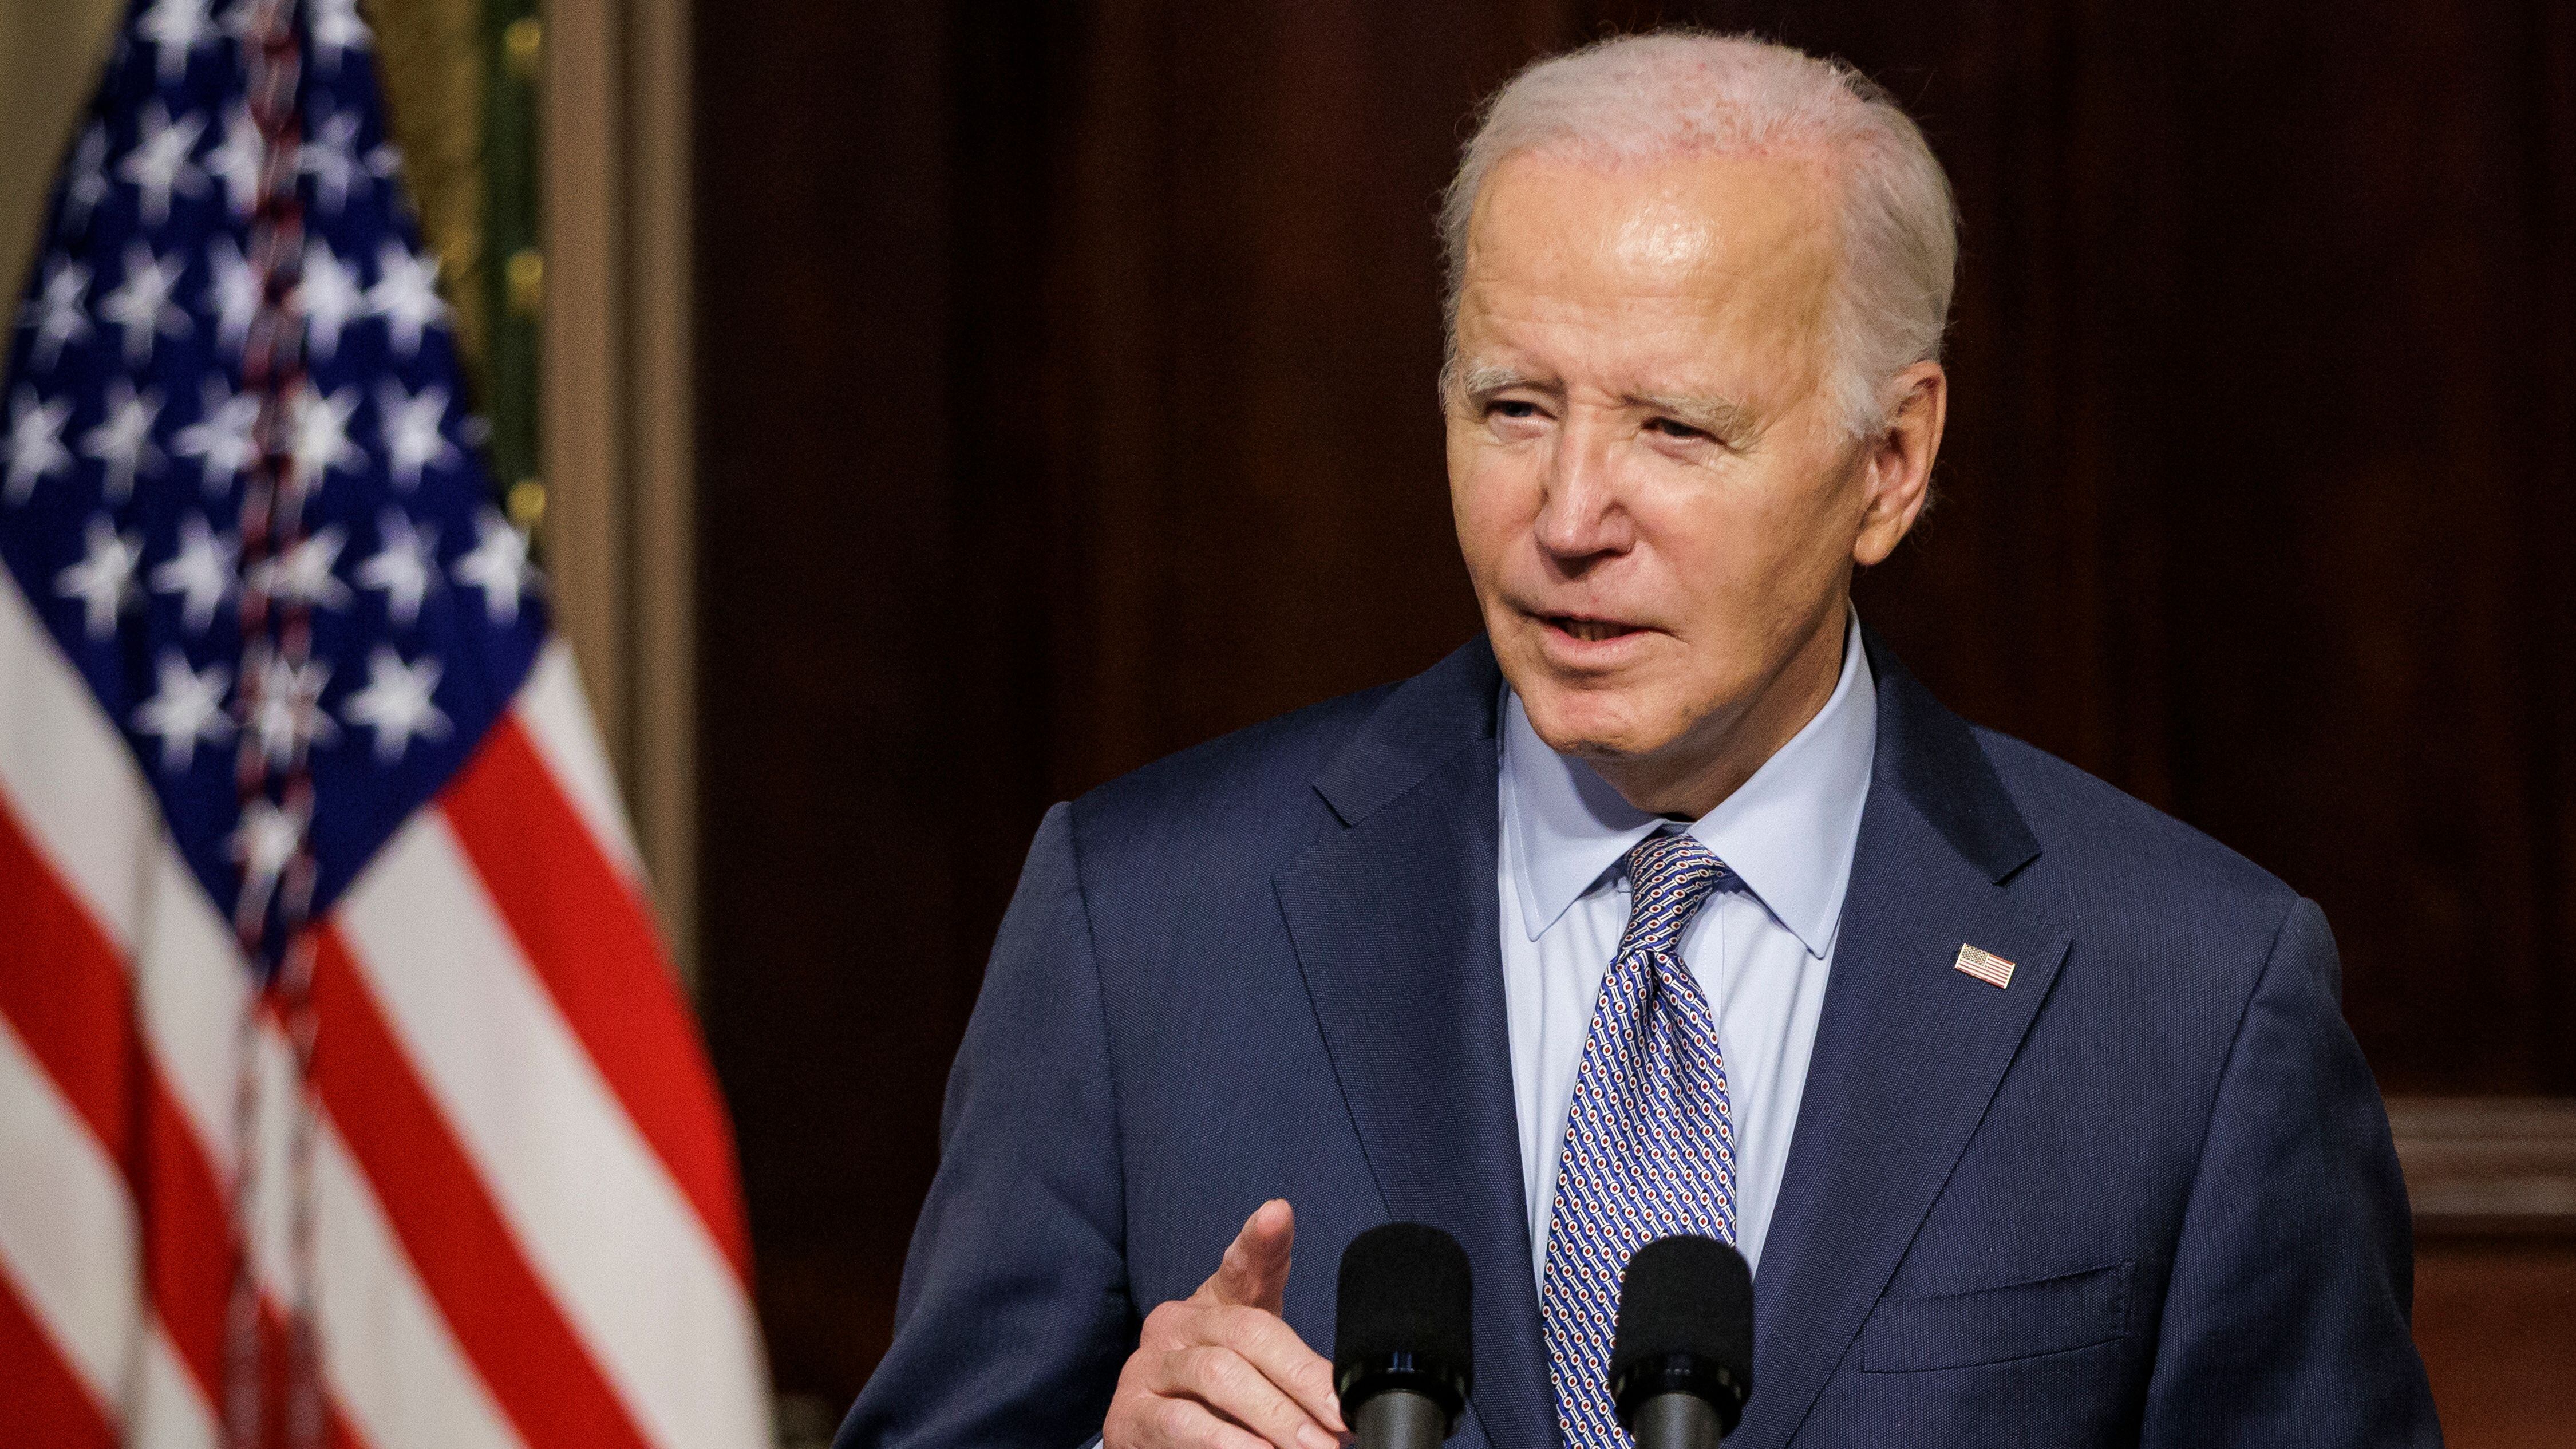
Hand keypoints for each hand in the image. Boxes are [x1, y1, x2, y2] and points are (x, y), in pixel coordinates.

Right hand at [1103, 1199, 1346, 1448]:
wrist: (1153, 1441)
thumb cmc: (1217, 1401)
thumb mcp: (1258, 1372)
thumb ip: (1298, 1368)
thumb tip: (1345, 1392)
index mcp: (1213, 1302)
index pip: (1241, 1266)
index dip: (1261, 1242)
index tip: (1277, 1216)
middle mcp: (1175, 1323)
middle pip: (1246, 1332)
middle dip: (1301, 1377)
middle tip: (1339, 1418)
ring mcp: (1147, 1366)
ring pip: (1217, 1375)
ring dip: (1275, 1416)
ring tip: (1314, 1446)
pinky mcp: (1128, 1414)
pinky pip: (1182, 1423)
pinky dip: (1228, 1443)